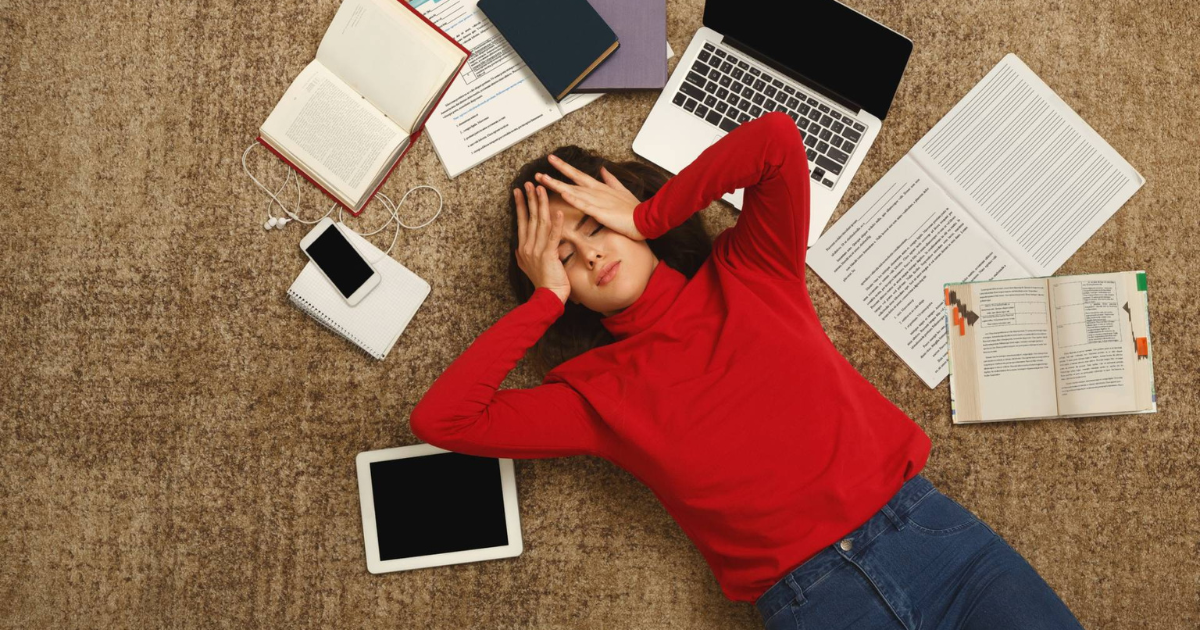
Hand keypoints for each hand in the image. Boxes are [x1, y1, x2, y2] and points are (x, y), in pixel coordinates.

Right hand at [514, 182, 569, 303]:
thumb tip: (521, 245)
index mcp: (523, 247)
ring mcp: (537, 251)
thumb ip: (527, 252)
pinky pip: (552, 236)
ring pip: (539, 223)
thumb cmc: (544, 282)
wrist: (547, 298)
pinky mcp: (548, 255)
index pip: (521, 221)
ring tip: (542, 189)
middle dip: (529, 199)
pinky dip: (556, 223)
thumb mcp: (530, 265)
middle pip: (529, 218)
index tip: (519, 191)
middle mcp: (527, 247)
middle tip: (529, 183)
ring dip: (541, 205)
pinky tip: (558, 211)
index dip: (521, 205)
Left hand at [535, 155, 645, 240]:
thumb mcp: (621, 191)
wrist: (645, 218)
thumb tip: (603, 169)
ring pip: (573, 190)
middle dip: (553, 176)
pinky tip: (563, 194)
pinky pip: (584, 205)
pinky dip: (573, 199)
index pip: (578, 175)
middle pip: (571, 181)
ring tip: (542, 180)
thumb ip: (610, 180)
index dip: (564, 168)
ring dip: (557, 185)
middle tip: (537, 173)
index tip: (552, 160)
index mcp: (599, 188)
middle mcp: (596, 191)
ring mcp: (597, 201)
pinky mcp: (600, 212)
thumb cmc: (633, 209)